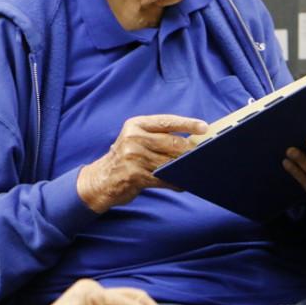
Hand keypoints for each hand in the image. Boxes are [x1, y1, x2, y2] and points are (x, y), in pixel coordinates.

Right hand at [77, 115, 207, 213]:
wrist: (101, 179)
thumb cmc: (125, 157)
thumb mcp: (135, 138)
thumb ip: (157, 136)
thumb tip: (190, 140)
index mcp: (136, 125)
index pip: (167, 121)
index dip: (188, 123)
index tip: (204, 127)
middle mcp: (134, 138)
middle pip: (171, 142)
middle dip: (190, 149)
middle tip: (204, 153)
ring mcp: (134, 157)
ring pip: (169, 161)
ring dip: (184, 167)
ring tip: (196, 169)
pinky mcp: (135, 175)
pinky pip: (163, 178)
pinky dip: (175, 182)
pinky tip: (183, 183)